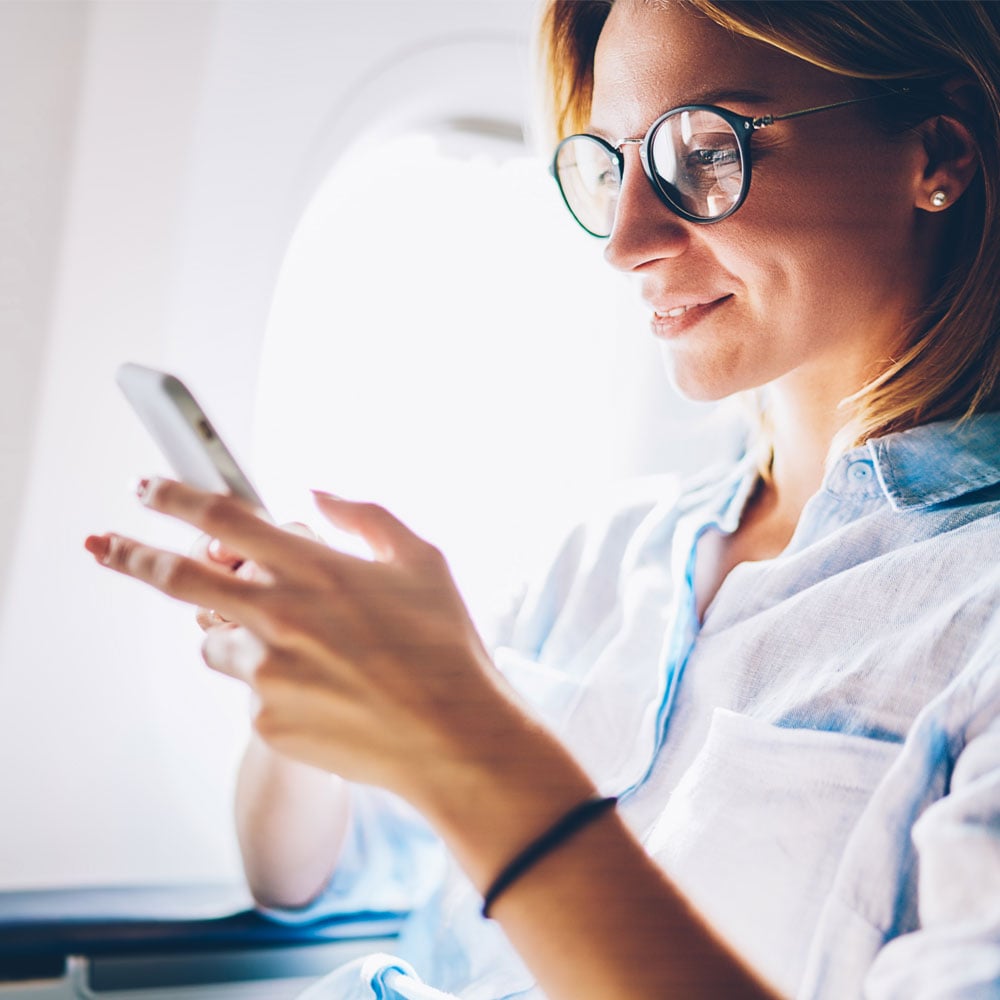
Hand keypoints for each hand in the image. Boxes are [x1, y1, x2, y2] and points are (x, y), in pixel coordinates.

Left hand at [83, 479, 520, 808]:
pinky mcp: (266, 718)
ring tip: (296, 648)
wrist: (452, 737)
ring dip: (238, 633)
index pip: (222, 518)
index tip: (147, 489)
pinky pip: (249, 690)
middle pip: (178, 576)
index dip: (174, 497)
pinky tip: (325, 691)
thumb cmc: (445, 646)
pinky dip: (273, 683)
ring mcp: (267, 671)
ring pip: (215, 640)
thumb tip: (318, 494)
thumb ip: (366, 517)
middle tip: (104, 545)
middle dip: (132, 554)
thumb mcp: (422, 560)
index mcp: (315, 568)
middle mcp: (280, 615)